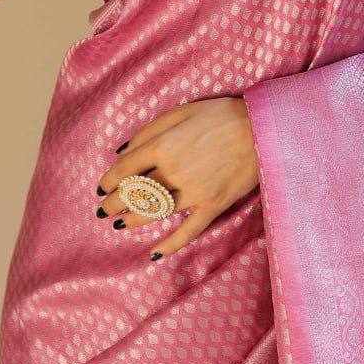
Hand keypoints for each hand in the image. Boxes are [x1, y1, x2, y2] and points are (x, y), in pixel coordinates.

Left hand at [95, 97, 259, 258]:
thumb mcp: (181, 111)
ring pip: (155, 212)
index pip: (125, 169)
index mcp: (163, 145)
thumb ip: (149, 129)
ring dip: (134, 220)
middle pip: (136, 193)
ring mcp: (194, 191)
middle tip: (104, 211)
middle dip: (115, 204)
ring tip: (121, 225)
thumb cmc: (221, 114)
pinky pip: (188, 230)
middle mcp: (173, 171)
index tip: (101, 188)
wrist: (262, 128)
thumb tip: (122, 150)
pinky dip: (171, 244)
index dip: (109, 180)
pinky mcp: (213, 205)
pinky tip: (155, 252)